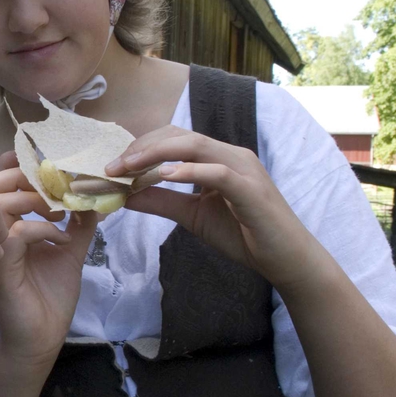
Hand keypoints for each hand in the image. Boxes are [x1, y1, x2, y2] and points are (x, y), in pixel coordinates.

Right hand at [0, 153, 94, 363]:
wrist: (43, 337)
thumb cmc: (50, 296)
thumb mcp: (70, 252)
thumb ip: (79, 223)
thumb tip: (95, 196)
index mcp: (7, 225)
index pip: (1, 181)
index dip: (17, 164)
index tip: (52, 163)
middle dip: (25, 176)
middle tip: (58, 184)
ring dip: (33, 199)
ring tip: (60, 210)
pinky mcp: (0, 266)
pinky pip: (16, 233)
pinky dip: (42, 229)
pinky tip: (63, 238)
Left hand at [107, 125, 320, 287]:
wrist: (284, 259)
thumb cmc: (242, 234)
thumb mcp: (191, 216)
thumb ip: (160, 202)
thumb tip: (124, 195)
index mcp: (217, 158)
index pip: (173, 139)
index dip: (140, 147)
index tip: (110, 165)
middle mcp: (231, 156)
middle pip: (180, 136)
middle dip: (141, 148)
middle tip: (111, 167)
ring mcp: (243, 169)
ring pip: (196, 147)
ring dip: (157, 155)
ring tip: (128, 168)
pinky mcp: (252, 190)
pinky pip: (218, 172)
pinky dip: (190, 171)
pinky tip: (164, 176)